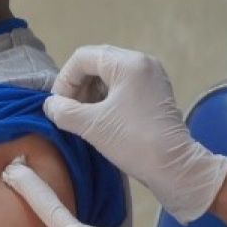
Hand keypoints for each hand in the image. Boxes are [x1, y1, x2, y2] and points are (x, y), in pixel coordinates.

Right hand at [44, 45, 226, 223]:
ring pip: (109, 74)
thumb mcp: (91, 126)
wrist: (175, 168)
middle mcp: (142, 62)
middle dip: (77, 86)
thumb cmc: (133, 142)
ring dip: (90, 92)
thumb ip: (63, 111)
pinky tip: (101, 117)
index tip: (59, 106)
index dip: (64, 80)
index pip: (82, 58)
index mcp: (128, 63)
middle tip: (69, 111)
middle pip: (96, 62)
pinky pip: (123, 85)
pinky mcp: (155, 91)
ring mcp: (152, 76)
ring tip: (83, 116)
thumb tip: (50, 105)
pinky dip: (107, 97)